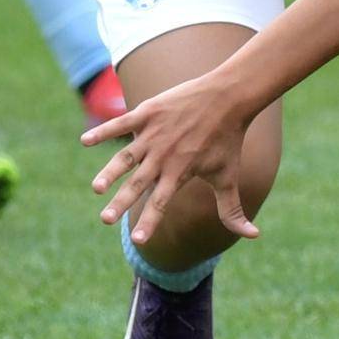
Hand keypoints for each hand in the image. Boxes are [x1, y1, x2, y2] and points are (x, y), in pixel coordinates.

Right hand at [87, 76, 261, 245]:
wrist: (229, 97)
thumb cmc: (229, 140)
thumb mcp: (229, 177)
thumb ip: (233, 210)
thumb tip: (253, 236)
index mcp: (180, 172)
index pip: (161, 203)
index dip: (149, 222)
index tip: (138, 241)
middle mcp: (164, 156)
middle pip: (138, 184)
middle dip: (121, 203)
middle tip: (104, 220)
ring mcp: (154, 134)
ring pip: (126, 158)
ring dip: (109, 172)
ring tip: (96, 188)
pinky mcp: (148, 113)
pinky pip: (121, 124)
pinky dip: (103, 132)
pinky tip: (84, 141)